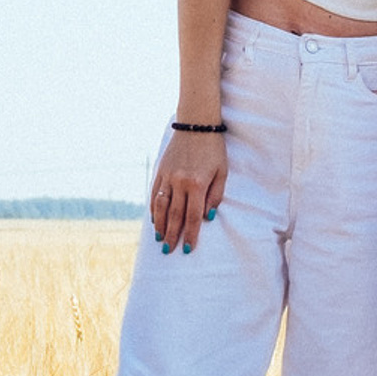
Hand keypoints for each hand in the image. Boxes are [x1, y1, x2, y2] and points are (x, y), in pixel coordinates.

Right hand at [150, 129, 227, 252]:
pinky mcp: (160, 171)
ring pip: (160, 207)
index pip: (193, 216)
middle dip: (172, 235)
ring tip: (160, 240)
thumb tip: (208, 217)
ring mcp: (167, 177)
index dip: (191, 234)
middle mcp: (179, 182)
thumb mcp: (222, 171)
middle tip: (170, 251)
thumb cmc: (214, 149)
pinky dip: (153, 209)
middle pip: (175, 215)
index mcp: (197, 184)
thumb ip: (215, 195)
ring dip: (160, 226)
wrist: (196, 124)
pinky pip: (154, 194)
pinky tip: (154, 220)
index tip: (189, 248)